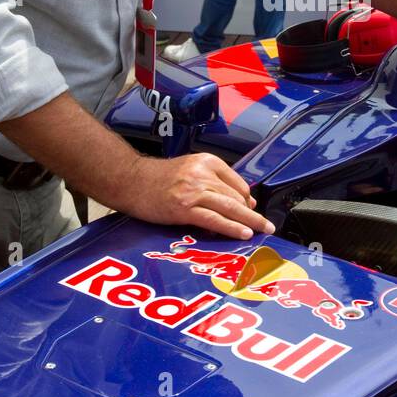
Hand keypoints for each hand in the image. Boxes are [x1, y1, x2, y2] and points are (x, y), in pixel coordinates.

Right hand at [120, 153, 273, 240]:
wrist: (130, 180)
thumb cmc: (158, 179)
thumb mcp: (190, 171)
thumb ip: (215, 183)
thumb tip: (245, 200)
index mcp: (207, 162)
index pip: (237, 183)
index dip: (247, 200)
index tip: (252, 212)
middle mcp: (202, 173)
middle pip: (236, 196)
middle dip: (253, 214)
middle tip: (267, 226)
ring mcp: (193, 190)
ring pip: (229, 207)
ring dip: (249, 221)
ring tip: (262, 231)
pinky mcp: (184, 208)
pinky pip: (214, 219)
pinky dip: (231, 227)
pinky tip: (242, 233)